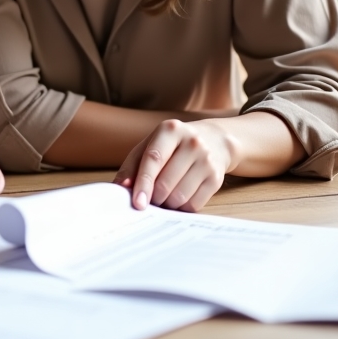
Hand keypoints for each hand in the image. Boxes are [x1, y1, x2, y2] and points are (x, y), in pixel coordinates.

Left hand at [114, 119, 233, 212]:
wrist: (214, 140)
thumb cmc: (172, 146)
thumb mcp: (150, 145)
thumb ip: (132, 165)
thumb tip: (120, 186)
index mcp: (170, 130)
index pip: (154, 159)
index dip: (143, 183)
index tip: (137, 203)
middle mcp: (192, 142)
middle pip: (165, 182)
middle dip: (154, 197)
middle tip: (150, 199)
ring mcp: (207, 160)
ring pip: (180, 197)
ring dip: (167, 204)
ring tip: (164, 196)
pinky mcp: (216, 178)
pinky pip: (194, 204)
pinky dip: (181, 208)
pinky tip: (179, 198)